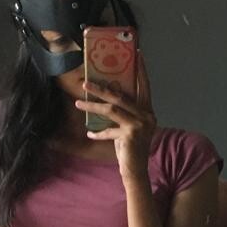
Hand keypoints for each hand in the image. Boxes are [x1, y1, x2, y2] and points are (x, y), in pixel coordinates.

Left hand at [74, 50, 155, 180]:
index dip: (141, 71)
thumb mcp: (128, 128)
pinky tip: (90, 134)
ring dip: (93, 105)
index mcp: (148, 112)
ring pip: (112, 109)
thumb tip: (108, 98)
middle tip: (85, 82)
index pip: (144, 87)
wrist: (136, 171)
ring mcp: (139, 125)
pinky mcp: (130, 134)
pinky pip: (109, 129)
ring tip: (78, 102)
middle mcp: (147, 116)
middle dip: (101, 88)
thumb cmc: (130, 149)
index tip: (137, 55)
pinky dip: (98, 132)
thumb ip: (123, 114)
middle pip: (121, 96)